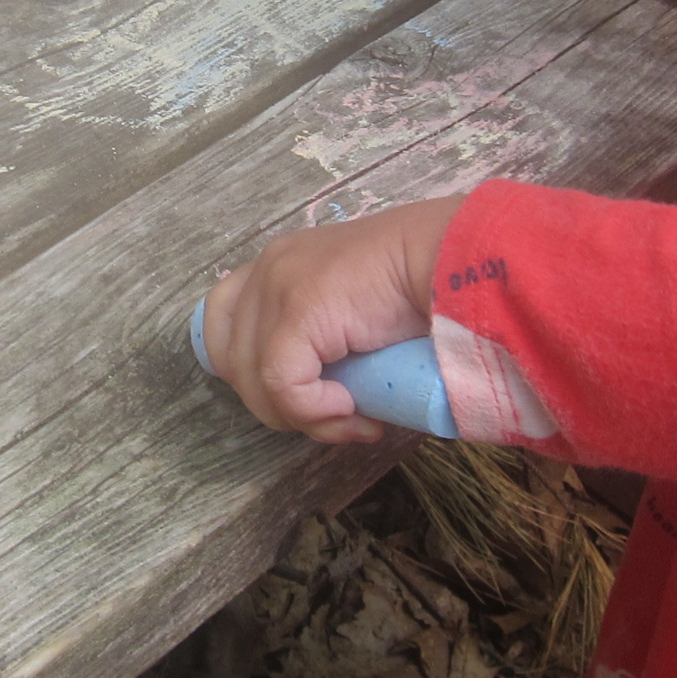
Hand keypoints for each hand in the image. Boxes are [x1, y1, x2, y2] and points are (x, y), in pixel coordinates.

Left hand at [198, 196, 462, 444]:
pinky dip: (317, 412)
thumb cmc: (424, 290)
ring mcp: (278, 287)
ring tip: (356, 419)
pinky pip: (283, 386)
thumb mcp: (357, 316)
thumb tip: (320, 400)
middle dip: (279, 406)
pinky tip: (354, 411)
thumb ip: (325, 343)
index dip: (248, 373)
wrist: (454, 258)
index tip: (300, 395)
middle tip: (338, 417)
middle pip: (230, 361)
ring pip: (257, 384)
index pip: (222, 325)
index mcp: (278, 265)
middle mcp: (268, 269)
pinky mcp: (298, 311)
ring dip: (307, 418)